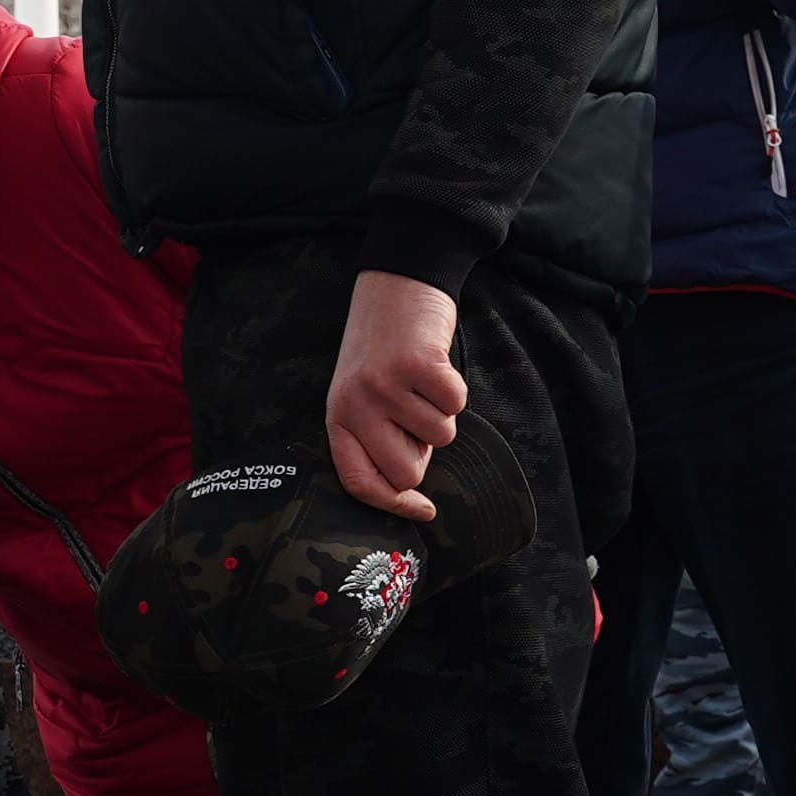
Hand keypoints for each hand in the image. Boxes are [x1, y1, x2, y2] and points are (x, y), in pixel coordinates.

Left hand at [327, 271, 466, 517]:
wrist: (397, 284)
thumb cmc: (384, 348)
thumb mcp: (364, 394)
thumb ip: (379, 437)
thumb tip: (412, 489)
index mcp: (338, 417)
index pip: (359, 481)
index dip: (393, 504)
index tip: (423, 510)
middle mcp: (356, 405)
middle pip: (407, 471)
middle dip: (424, 452)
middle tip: (416, 413)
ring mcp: (385, 385)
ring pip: (440, 437)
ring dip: (441, 412)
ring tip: (420, 381)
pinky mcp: (417, 365)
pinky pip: (457, 404)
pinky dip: (455, 388)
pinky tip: (435, 365)